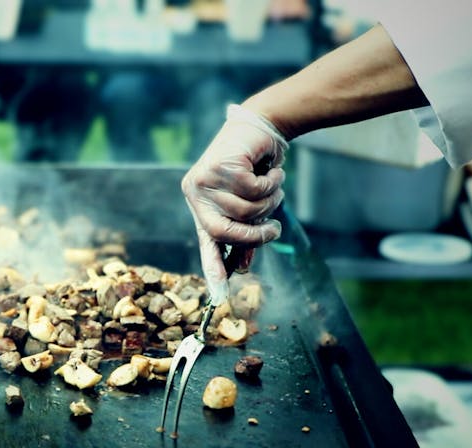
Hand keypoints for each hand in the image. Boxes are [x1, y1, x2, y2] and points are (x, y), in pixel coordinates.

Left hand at [181, 105, 287, 303]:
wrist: (261, 129)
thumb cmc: (255, 169)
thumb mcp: (248, 205)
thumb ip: (244, 232)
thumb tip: (242, 266)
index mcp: (200, 206)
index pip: (205, 241)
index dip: (213, 267)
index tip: (219, 293)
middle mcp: (197, 194)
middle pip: (223, 231)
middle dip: (254, 235)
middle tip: (274, 230)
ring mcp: (205, 179)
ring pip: (244, 209)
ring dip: (268, 202)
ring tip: (273, 186)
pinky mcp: (221, 164)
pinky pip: (253, 189)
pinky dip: (271, 183)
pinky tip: (272, 171)